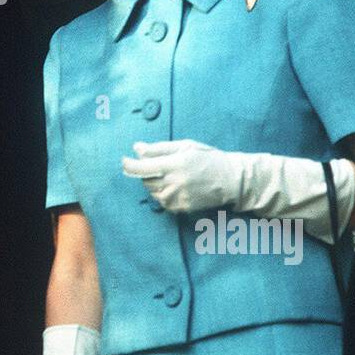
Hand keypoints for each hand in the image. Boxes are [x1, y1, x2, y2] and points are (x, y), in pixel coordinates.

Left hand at [121, 138, 244, 212]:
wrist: (230, 180)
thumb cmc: (207, 158)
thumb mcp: (185, 147)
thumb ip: (159, 149)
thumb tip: (136, 149)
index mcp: (175, 165)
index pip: (142, 168)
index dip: (129, 165)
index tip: (124, 161)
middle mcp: (174, 183)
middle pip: (145, 180)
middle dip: (146, 172)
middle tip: (159, 164)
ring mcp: (178, 198)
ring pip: (152, 191)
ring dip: (154, 183)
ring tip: (171, 175)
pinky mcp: (181, 208)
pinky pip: (162, 201)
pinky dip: (163, 193)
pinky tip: (176, 186)